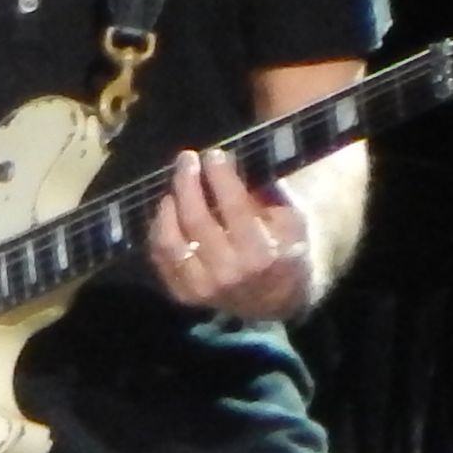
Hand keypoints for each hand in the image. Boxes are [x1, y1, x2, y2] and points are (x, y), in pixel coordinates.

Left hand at [150, 147, 313, 322]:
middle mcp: (230, 272)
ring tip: (174, 188)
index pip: (233, 206)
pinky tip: (168, 211)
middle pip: (195, 218)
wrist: (280, 299)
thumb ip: (268, 191)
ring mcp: (203, 286)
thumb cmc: (287, 249)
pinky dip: (159, 229)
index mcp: (262, 253)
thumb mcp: (292, 220)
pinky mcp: (184, 294)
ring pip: (170, 239)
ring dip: (168, 206)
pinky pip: (160, 256)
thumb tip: (232, 161)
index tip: (213, 153)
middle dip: (187, 181)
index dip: (220, 175)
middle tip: (186, 158)